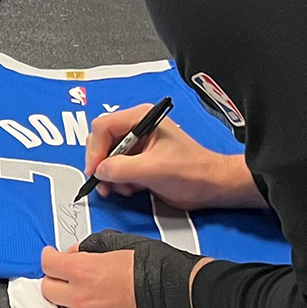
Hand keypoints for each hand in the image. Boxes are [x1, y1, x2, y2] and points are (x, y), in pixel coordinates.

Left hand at [39, 243, 150, 307]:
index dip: (49, 256)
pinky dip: (88, 306)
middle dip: (53, 278)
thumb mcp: (120, 244)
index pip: (47, 264)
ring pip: (66, 305)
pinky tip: (103, 296)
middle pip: (48, 289)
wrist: (178, 294)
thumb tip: (78, 252)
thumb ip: (92, 247)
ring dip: (70, 294)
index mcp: (83, 271)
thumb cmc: (155, 267)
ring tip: (89, 283)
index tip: (53, 254)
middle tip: (64, 270)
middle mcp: (83, 296)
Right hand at [88, 105, 263, 209]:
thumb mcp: (152, 169)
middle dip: (102, 164)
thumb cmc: (192, 171)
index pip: (103, 127)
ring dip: (110, 175)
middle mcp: (138, 128)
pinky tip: (131, 188)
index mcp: (142, 119)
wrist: (211, 186)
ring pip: (108, 157)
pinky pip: (117, 168)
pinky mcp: (140, 160)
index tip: (95, 171)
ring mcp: (138, 145)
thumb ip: (121, 168)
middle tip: (104, 183)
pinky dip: (118, 181)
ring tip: (121, 188)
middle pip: (102, 141)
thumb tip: (99, 171)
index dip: (95, 150)